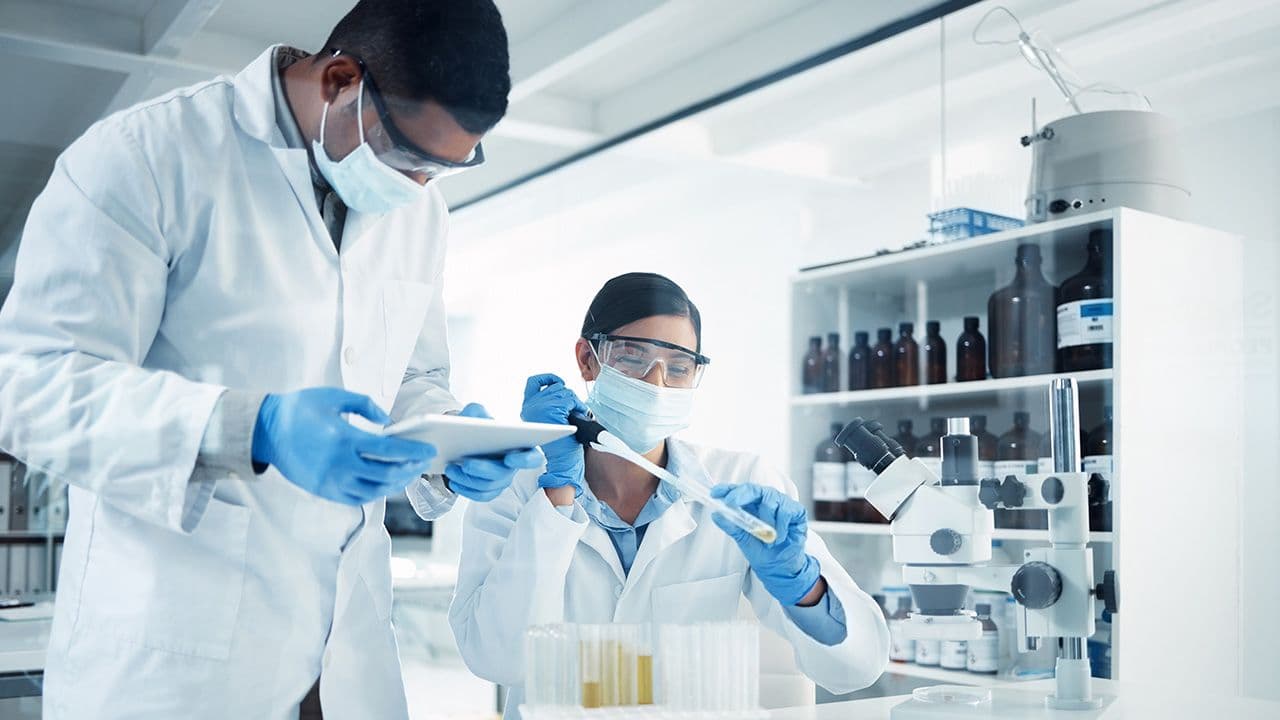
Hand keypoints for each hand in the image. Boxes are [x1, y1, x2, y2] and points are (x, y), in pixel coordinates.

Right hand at [252, 388, 436, 505]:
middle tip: (424, 463)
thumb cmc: (300, 409)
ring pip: (373, 490)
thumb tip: (388, 421)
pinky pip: (357, 498)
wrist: (265, 430)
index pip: (388, 450)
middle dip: (410, 469)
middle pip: (385, 474)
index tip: (428, 450)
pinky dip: (376, 492)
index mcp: (343, 439)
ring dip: (396, 483)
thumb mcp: (334, 397)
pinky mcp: (323, 491)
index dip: (412, 451)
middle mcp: (338, 464)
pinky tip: (386, 482)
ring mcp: (330, 481)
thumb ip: (366, 405)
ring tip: (409, 473)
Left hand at [444, 403, 544, 501]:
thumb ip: (477, 411)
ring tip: (451, 468)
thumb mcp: (475, 413)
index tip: (509, 458)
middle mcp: (513, 466)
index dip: (525, 460)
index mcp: (519, 446)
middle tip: (467, 464)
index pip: (533, 457)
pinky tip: (453, 480)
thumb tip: (478, 417)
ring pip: (489, 486)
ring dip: (468, 479)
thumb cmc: (473, 427)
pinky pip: (480, 495)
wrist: (460, 440)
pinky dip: (465, 489)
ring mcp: (501, 480)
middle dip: (485, 470)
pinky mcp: (489, 490)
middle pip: (504, 474)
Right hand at [520, 373, 586, 494]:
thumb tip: (559, 386)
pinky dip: (579, 405)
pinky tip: (579, 414)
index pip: (534, 382)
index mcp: (527, 408)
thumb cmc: (559, 445)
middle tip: (573, 409)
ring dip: (575, 401)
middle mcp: (530, 406)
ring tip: (577, 413)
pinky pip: (570, 399)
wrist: (562, 462)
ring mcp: (540, 407)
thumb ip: (547, 404)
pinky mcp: (552, 410)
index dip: (548, 378)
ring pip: (564, 392)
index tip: (558, 381)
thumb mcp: (547, 420)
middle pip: (555, 386)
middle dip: (567, 395)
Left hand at [710, 483, 821, 605]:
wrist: (781, 567)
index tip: (715, 493)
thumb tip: (717, 515)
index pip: (738, 491)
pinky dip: (780, 526)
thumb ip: (732, 526)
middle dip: (741, 495)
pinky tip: (778, 538)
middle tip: (731, 503)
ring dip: (765, 520)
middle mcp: (766, 501)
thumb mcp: (743, 539)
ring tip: (765, 537)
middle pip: (754, 489)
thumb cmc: (763, 551)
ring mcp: (782, 504)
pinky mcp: (796, 511)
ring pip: (771, 499)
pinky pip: (786, 511)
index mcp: (751, 505)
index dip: (727, 489)